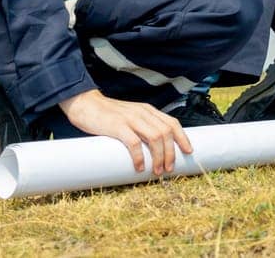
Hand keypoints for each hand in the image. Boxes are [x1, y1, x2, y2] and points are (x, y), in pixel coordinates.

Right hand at [59, 89, 192, 174]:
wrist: (85, 104)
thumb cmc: (108, 115)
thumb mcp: (130, 116)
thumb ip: (141, 126)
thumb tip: (153, 147)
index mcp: (147, 110)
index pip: (172, 122)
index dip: (183, 137)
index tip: (189, 151)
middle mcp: (142, 112)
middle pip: (166, 133)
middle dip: (171, 153)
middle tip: (168, 168)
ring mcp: (130, 119)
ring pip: (155, 138)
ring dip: (158, 157)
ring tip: (156, 171)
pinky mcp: (117, 126)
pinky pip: (134, 143)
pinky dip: (139, 157)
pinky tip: (139, 167)